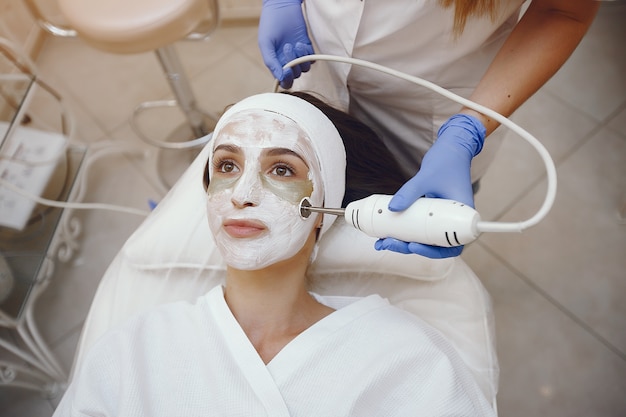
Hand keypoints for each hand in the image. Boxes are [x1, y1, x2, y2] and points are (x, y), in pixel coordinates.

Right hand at [258, 0, 313, 88]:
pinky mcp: (307, 47)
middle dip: (293, 66)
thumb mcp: (265, 44)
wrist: (282, 7)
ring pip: (304, 69)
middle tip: (287, 48)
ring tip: (294, 44)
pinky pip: (311, 58)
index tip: (286, 70)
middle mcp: (287, 61)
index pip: (284, 81)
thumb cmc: (270, 24)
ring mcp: (298, 55)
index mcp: (275, 63)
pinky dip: (307, 54)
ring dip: (301, 59)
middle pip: (295, 76)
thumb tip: (280, 78)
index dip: (286, 80)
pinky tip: (300, 43)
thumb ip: (271, 62)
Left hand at [375, 114, 485, 258]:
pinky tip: (386, 232)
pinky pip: (418, 227)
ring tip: (382, 242)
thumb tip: (392, 208)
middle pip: (433, 245)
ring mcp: (441, 217)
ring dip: (403, 242)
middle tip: (388, 243)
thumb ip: (410, 191)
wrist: (451, 150)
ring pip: (424, 238)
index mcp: (462, 216)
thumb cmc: (447, 161)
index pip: (452, 245)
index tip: (414, 245)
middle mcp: (452, 220)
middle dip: (409, 248)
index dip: (433, 251)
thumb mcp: (426, 176)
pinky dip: (404, 231)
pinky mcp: (431, 213)